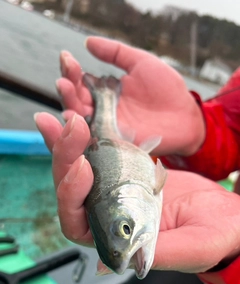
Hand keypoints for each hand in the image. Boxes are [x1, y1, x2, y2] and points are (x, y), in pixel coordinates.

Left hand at [35, 112, 239, 273]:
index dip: (71, 197)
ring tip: (69, 116)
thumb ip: (158, 253)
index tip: (83, 166)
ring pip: (80, 168)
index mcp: (116, 242)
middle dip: (66, 159)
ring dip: (69, 142)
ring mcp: (116, 192)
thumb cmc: (213, 236)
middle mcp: (109, 217)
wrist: (227, 213)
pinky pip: (101, 153)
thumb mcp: (191, 247)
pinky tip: (83, 116)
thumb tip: (112, 262)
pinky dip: (90, 135)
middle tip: (72, 127)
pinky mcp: (126, 172)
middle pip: (72, 190)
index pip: (77, 224)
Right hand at [56, 37, 204, 155]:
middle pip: (76, 99)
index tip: (67, 57)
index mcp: (106, 90)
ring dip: (69, 102)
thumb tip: (88, 42)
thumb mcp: (141, 63)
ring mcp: (107, 126)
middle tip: (64, 77)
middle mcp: (102, 109)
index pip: (81, 80)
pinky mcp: (115, 141)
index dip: (71, 70)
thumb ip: (116, 53)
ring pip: (80, 117)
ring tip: (64, 88)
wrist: (186, 116)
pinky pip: (93, 136)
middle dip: (67, 86)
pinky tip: (73, 115)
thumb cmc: (167, 90)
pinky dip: (80, 127)